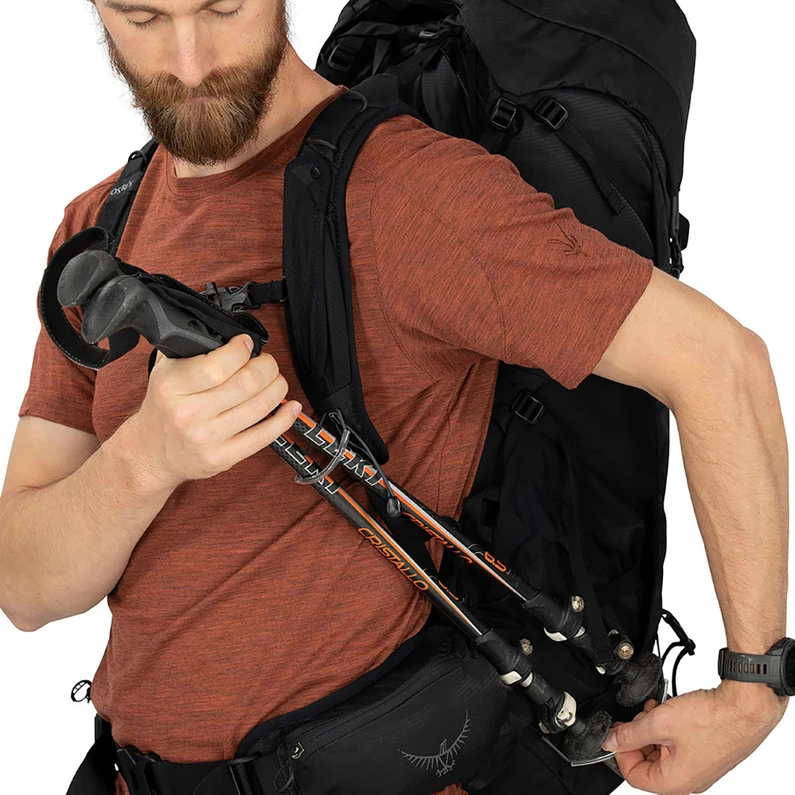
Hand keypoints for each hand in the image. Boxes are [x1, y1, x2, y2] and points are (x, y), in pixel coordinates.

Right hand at [127, 334, 300, 487]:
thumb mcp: (165, 371)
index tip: (246, 344)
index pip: (218, 364)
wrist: (151, 452)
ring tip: (275, 380)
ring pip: (260, 406)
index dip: (242, 350)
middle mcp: (189, 414)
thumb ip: (191, 348)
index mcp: (173, 387)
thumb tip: (228, 332)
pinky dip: (284, 418)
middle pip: (247, 383)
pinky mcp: (224, 458)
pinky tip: (290, 406)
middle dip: (267, 366)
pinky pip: (264, 437)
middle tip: (266, 363)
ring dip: (277, 387)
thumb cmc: (163, 408)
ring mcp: (208, 438)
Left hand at [602, 681, 786, 793]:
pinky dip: (667, 730)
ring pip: (661, 753)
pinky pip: (677, 747)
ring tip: (654, 710)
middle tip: (639, 717)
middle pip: (647, 764)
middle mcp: (688, 781)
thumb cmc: (712, 719)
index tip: (617, 732)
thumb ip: (630, 734)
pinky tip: (668, 712)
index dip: (620, 750)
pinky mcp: (705, 755)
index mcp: (675, 782)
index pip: (633, 775)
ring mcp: (698, 769)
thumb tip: (610, 741)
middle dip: (638, 737)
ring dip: (652, 730)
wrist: (745, 708)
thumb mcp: (659, 723)